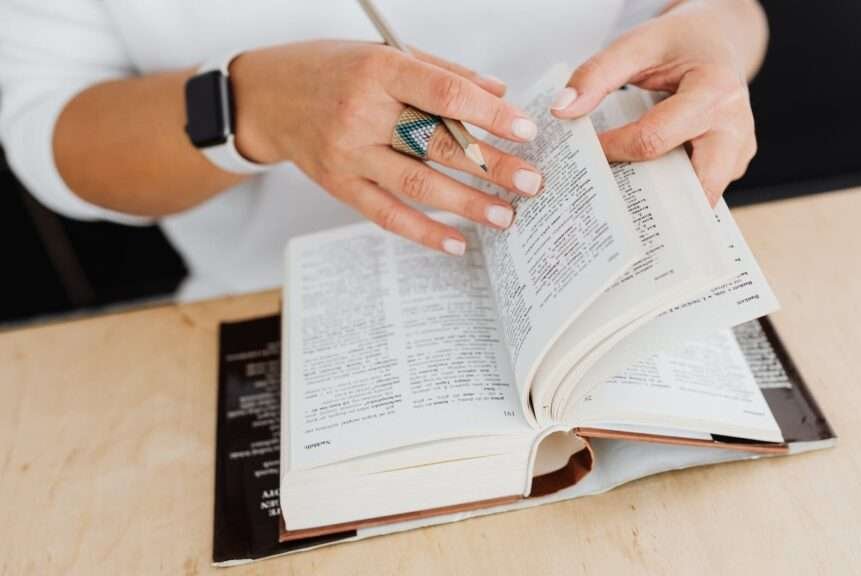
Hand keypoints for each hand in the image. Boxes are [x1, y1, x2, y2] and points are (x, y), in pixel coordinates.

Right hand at [231, 40, 543, 254]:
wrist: (265, 96)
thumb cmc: (330, 69)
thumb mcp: (383, 53)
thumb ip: (442, 72)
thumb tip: (498, 93)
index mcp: (378, 71)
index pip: (444, 93)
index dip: (489, 114)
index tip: (525, 131)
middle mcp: (361, 113)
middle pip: (437, 143)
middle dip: (491, 165)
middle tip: (531, 182)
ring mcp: (347, 154)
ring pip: (416, 184)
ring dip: (466, 204)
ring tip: (505, 215)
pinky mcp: (338, 185)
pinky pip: (386, 214)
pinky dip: (423, 232)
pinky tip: (456, 242)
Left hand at [550, 0, 766, 204]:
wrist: (718, 38)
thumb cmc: (680, 42)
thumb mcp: (637, 44)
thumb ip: (597, 74)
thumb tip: (562, 110)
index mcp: (715, 91)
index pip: (654, 139)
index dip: (614, 149)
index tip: (585, 150)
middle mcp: (736, 126)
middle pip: (692, 185)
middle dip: (651, 199)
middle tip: (609, 200)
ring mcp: (740, 149)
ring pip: (701, 196)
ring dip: (665, 203)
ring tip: (626, 197)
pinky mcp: (735, 162)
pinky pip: (702, 188)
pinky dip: (673, 192)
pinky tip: (647, 185)